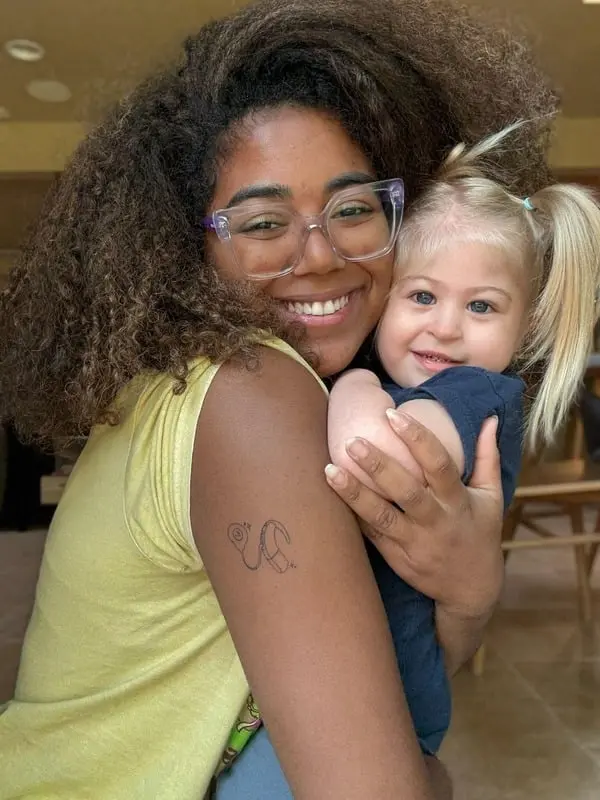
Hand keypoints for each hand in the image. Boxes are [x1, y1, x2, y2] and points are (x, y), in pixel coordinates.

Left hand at [325, 411, 503, 619]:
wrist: (471, 591)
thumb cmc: (480, 534)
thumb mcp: (492, 497)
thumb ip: (487, 457)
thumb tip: (489, 419)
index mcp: (458, 502)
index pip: (439, 465)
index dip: (417, 439)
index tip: (393, 415)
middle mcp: (436, 522)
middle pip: (406, 491)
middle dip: (378, 465)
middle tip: (352, 441)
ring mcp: (414, 543)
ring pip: (381, 517)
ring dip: (354, 493)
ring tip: (329, 470)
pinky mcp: (396, 558)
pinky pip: (371, 535)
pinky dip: (352, 517)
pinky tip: (327, 498)